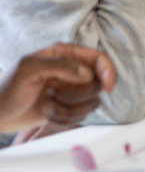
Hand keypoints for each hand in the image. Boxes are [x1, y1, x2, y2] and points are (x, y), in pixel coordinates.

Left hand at [0, 43, 115, 133]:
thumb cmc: (7, 89)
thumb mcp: (29, 69)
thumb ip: (60, 65)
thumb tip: (87, 73)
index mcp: (65, 54)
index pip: (98, 58)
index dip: (107, 71)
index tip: (108, 87)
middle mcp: (72, 70)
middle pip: (97, 83)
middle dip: (76, 94)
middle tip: (53, 94)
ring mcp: (72, 89)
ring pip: (90, 101)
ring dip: (68, 107)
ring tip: (47, 104)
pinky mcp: (69, 106)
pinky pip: (80, 114)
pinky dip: (63, 117)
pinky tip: (47, 112)